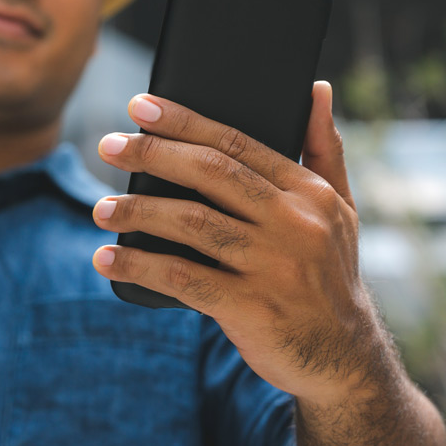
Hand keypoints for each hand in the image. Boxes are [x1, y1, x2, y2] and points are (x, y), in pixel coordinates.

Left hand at [92, 82, 389, 407]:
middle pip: (210, 173)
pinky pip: (183, 279)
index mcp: (308, 192)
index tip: (141, 107)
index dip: (184, 122)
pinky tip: (109, 259)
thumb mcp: (341, 208)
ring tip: (101, 208)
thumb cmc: (328, 273)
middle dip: (153, 155)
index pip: (236, 143)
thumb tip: (315, 88)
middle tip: (108, 145)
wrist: (344, 357)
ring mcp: (272, 266)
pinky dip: (140, 266)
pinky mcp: (251, 307)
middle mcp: (293, 223)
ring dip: (139, 211)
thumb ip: (325, 149)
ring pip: (192, 223)